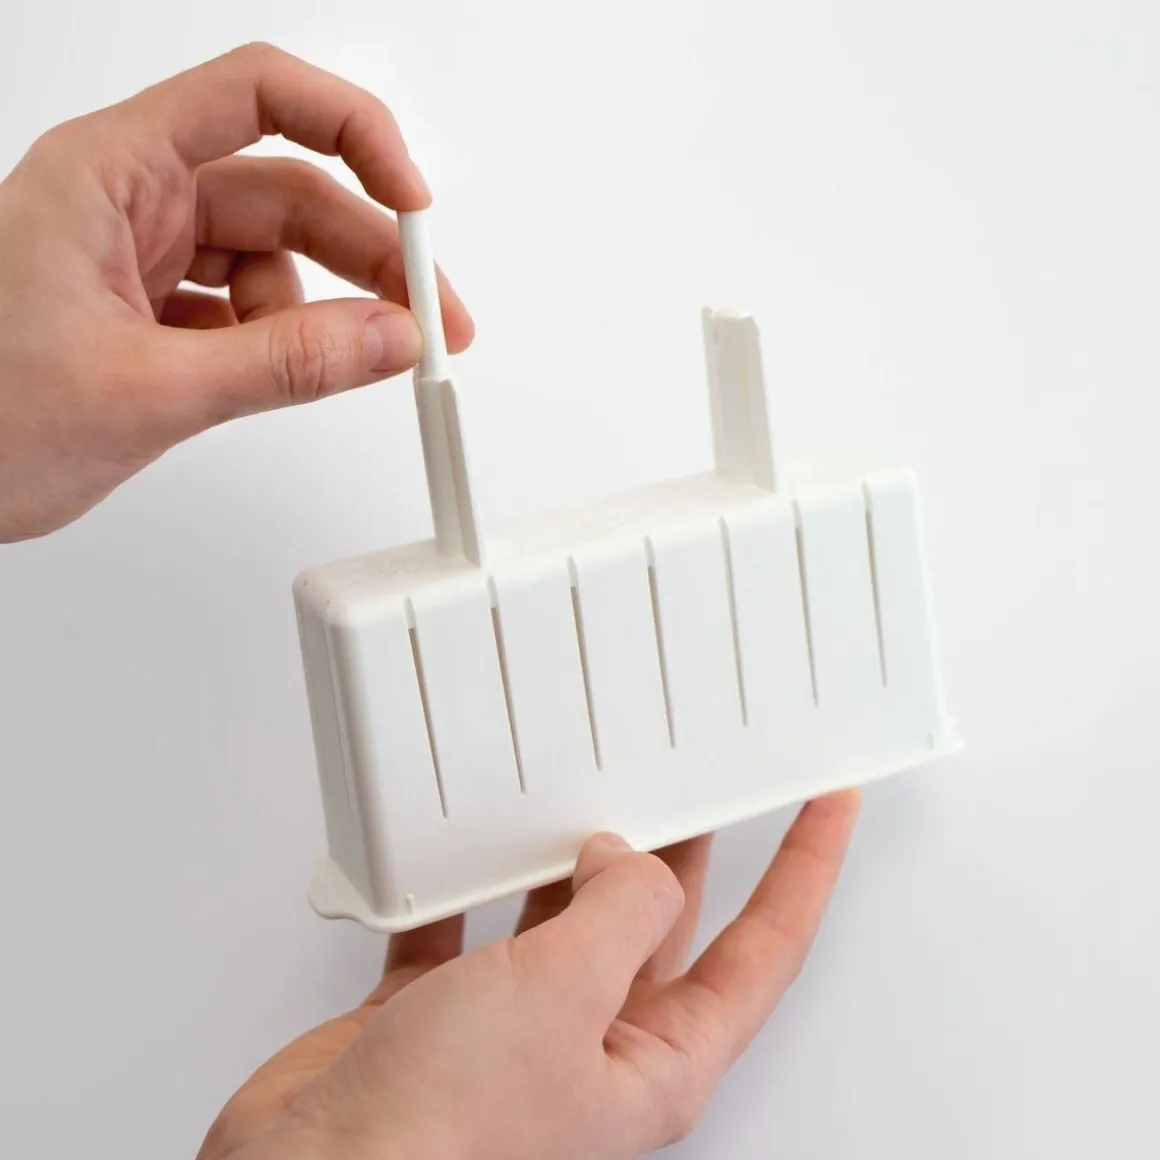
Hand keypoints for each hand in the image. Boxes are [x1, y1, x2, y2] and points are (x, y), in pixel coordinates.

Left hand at [0, 43, 472, 541]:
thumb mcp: (148, 391)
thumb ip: (283, 364)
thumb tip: (390, 339)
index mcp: (110, 172)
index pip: (258, 96)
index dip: (355, 133)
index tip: (415, 202)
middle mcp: (130, 198)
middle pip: (288, 191)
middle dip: (371, 255)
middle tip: (432, 321)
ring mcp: (141, 255)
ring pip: (273, 257)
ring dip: (325, 312)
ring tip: (346, 367)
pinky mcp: (149, 309)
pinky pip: (244, 307)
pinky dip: (281, 341)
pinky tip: (285, 376)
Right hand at [198, 790, 859, 1159]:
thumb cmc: (437, 1140)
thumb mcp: (564, 997)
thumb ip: (617, 913)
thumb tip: (632, 858)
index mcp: (653, 1061)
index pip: (764, 952)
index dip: (804, 871)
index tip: (828, 806)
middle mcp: (590, 1045)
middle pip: (661, 923)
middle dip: (684, 847)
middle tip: (702, 779)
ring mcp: (513, 1029)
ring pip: (565, 919)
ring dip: (572, 859)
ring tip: (590, 793)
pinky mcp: (438, 1014)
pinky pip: (464, 928)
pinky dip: (463, 886)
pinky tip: (461, 850)